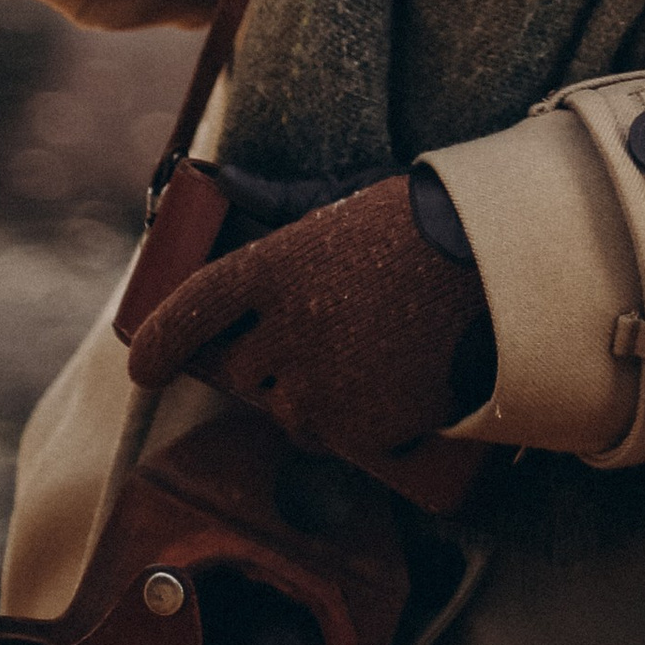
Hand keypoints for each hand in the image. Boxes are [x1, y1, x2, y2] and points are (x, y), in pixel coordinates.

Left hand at [124, 171, 495, 466]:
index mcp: (275, 266)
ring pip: (290, 414)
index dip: (161, 344)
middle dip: (264, 365)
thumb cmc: (425, 225)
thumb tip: (228, 204)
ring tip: (364, 355)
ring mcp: (323, 385)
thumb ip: (284, 227)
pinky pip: (340, 440)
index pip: (192, 311)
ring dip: (310, 397)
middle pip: (241, 374)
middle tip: (316, 337)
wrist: (501, 270)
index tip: (143, 371)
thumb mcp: (342, 211)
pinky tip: (394, 382)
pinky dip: (359, 423)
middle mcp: (287, 330)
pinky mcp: (362, 430)